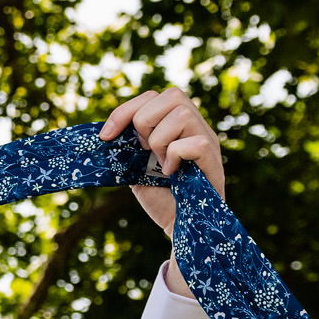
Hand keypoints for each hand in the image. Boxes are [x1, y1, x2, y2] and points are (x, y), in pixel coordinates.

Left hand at [99, 87, 227, 296]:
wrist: (180, 224)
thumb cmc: (160, 195)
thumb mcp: (135, 164)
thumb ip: (127, 144)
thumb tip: (104, 132)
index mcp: (176, 123)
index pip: (153, 96)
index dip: (125, 110)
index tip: (105, 136)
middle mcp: (196, 126)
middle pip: (172, 94)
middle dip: (145, 121)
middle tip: (143, 149)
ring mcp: (208, 141)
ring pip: (183, 114)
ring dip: (161, 140)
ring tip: (159, 161)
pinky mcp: (214, 160)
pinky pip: (195, 142)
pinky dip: (175, 156)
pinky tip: (171, 173)